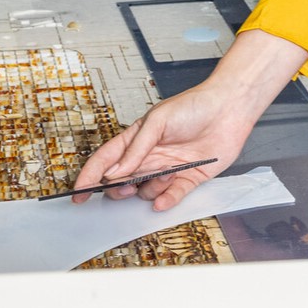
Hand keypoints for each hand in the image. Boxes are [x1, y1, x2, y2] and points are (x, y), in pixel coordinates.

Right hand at [73, 29, 307, 210]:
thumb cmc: (193, 106)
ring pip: (147, 191)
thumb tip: (114, 171)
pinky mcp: (189, 178)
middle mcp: (151, 155)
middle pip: (124, 180)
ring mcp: (169, 168)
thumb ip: (136, 148)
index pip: (108, 159)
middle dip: (119, 189)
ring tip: (160, 177)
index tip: (78, 192)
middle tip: (124, 188)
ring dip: (148, 190)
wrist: (229, 108)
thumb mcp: (158, 120)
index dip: (91, 175)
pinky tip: (162, 201)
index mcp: (138, 138)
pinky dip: (166, 201)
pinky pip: (172, 196)